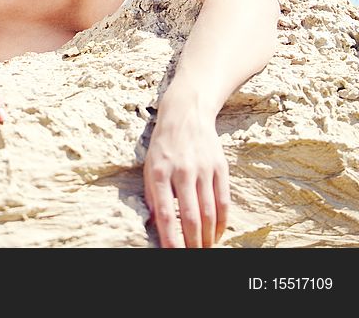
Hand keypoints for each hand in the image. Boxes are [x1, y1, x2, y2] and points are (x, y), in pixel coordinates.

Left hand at [143, 107, 229, 247]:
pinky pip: (223, 201)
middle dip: (193, 243)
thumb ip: (152, 194)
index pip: (167, 214)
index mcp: (160, 173)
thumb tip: (156, 223)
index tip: (173, 254)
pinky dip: (221, 222)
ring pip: (209, 212)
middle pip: (192, 217)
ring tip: (205, 249)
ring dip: (209, 237)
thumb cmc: (163, 145)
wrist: (186, 114)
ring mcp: (203, 169)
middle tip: (193, 257)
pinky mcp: (220, 168)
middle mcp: (182, 172)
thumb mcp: (149, 166)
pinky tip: (217, 233)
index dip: (171, 238)